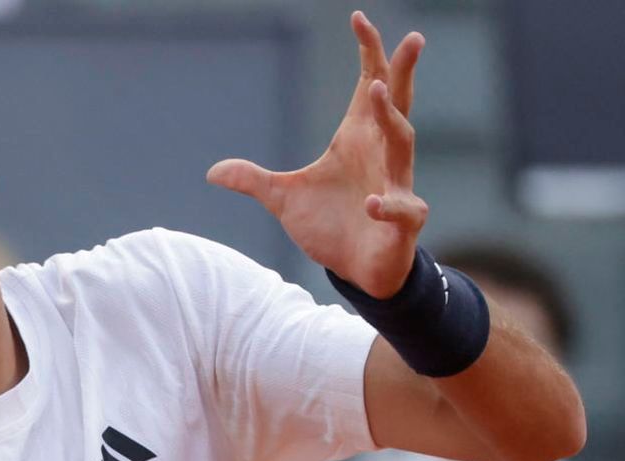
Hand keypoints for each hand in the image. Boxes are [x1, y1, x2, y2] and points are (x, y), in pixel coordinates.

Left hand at [207, 11, 424, 297]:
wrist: (355, 271)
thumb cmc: (330, 225)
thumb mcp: (283, 200)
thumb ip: (253, 180)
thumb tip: (212, 171)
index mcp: (359, 139)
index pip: (369, 86)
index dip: (368, 52)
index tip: (357, 18)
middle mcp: (383, 155)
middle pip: (397, 103)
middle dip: (402, 70)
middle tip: (412, 37)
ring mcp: (396, 186)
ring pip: (403, 143)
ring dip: (391, 119)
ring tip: (375, 93)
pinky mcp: (402, 222)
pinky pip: (402, 208)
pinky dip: (388, 205)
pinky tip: (370, 203)